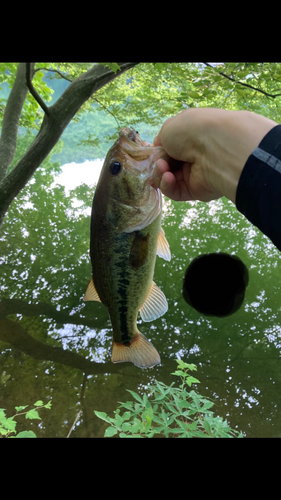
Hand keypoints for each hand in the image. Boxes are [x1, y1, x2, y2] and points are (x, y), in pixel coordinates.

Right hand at [153, 108, 276, 202]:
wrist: (216, 147)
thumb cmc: (192, 131)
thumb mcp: (169, 127)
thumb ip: (161, 140)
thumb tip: (160, 151)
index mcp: (191, 136)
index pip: (170, 147)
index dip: (159, 152)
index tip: (153, 153)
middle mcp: (194, 155)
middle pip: (167, 165)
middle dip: (158, 163)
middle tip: (159, 161)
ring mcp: (195, 174)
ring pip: (169, 179)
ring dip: (160, 174)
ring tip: (163, 168)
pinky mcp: (196, 191)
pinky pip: (176, 192)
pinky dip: (168, 185)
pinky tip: (168, 177)